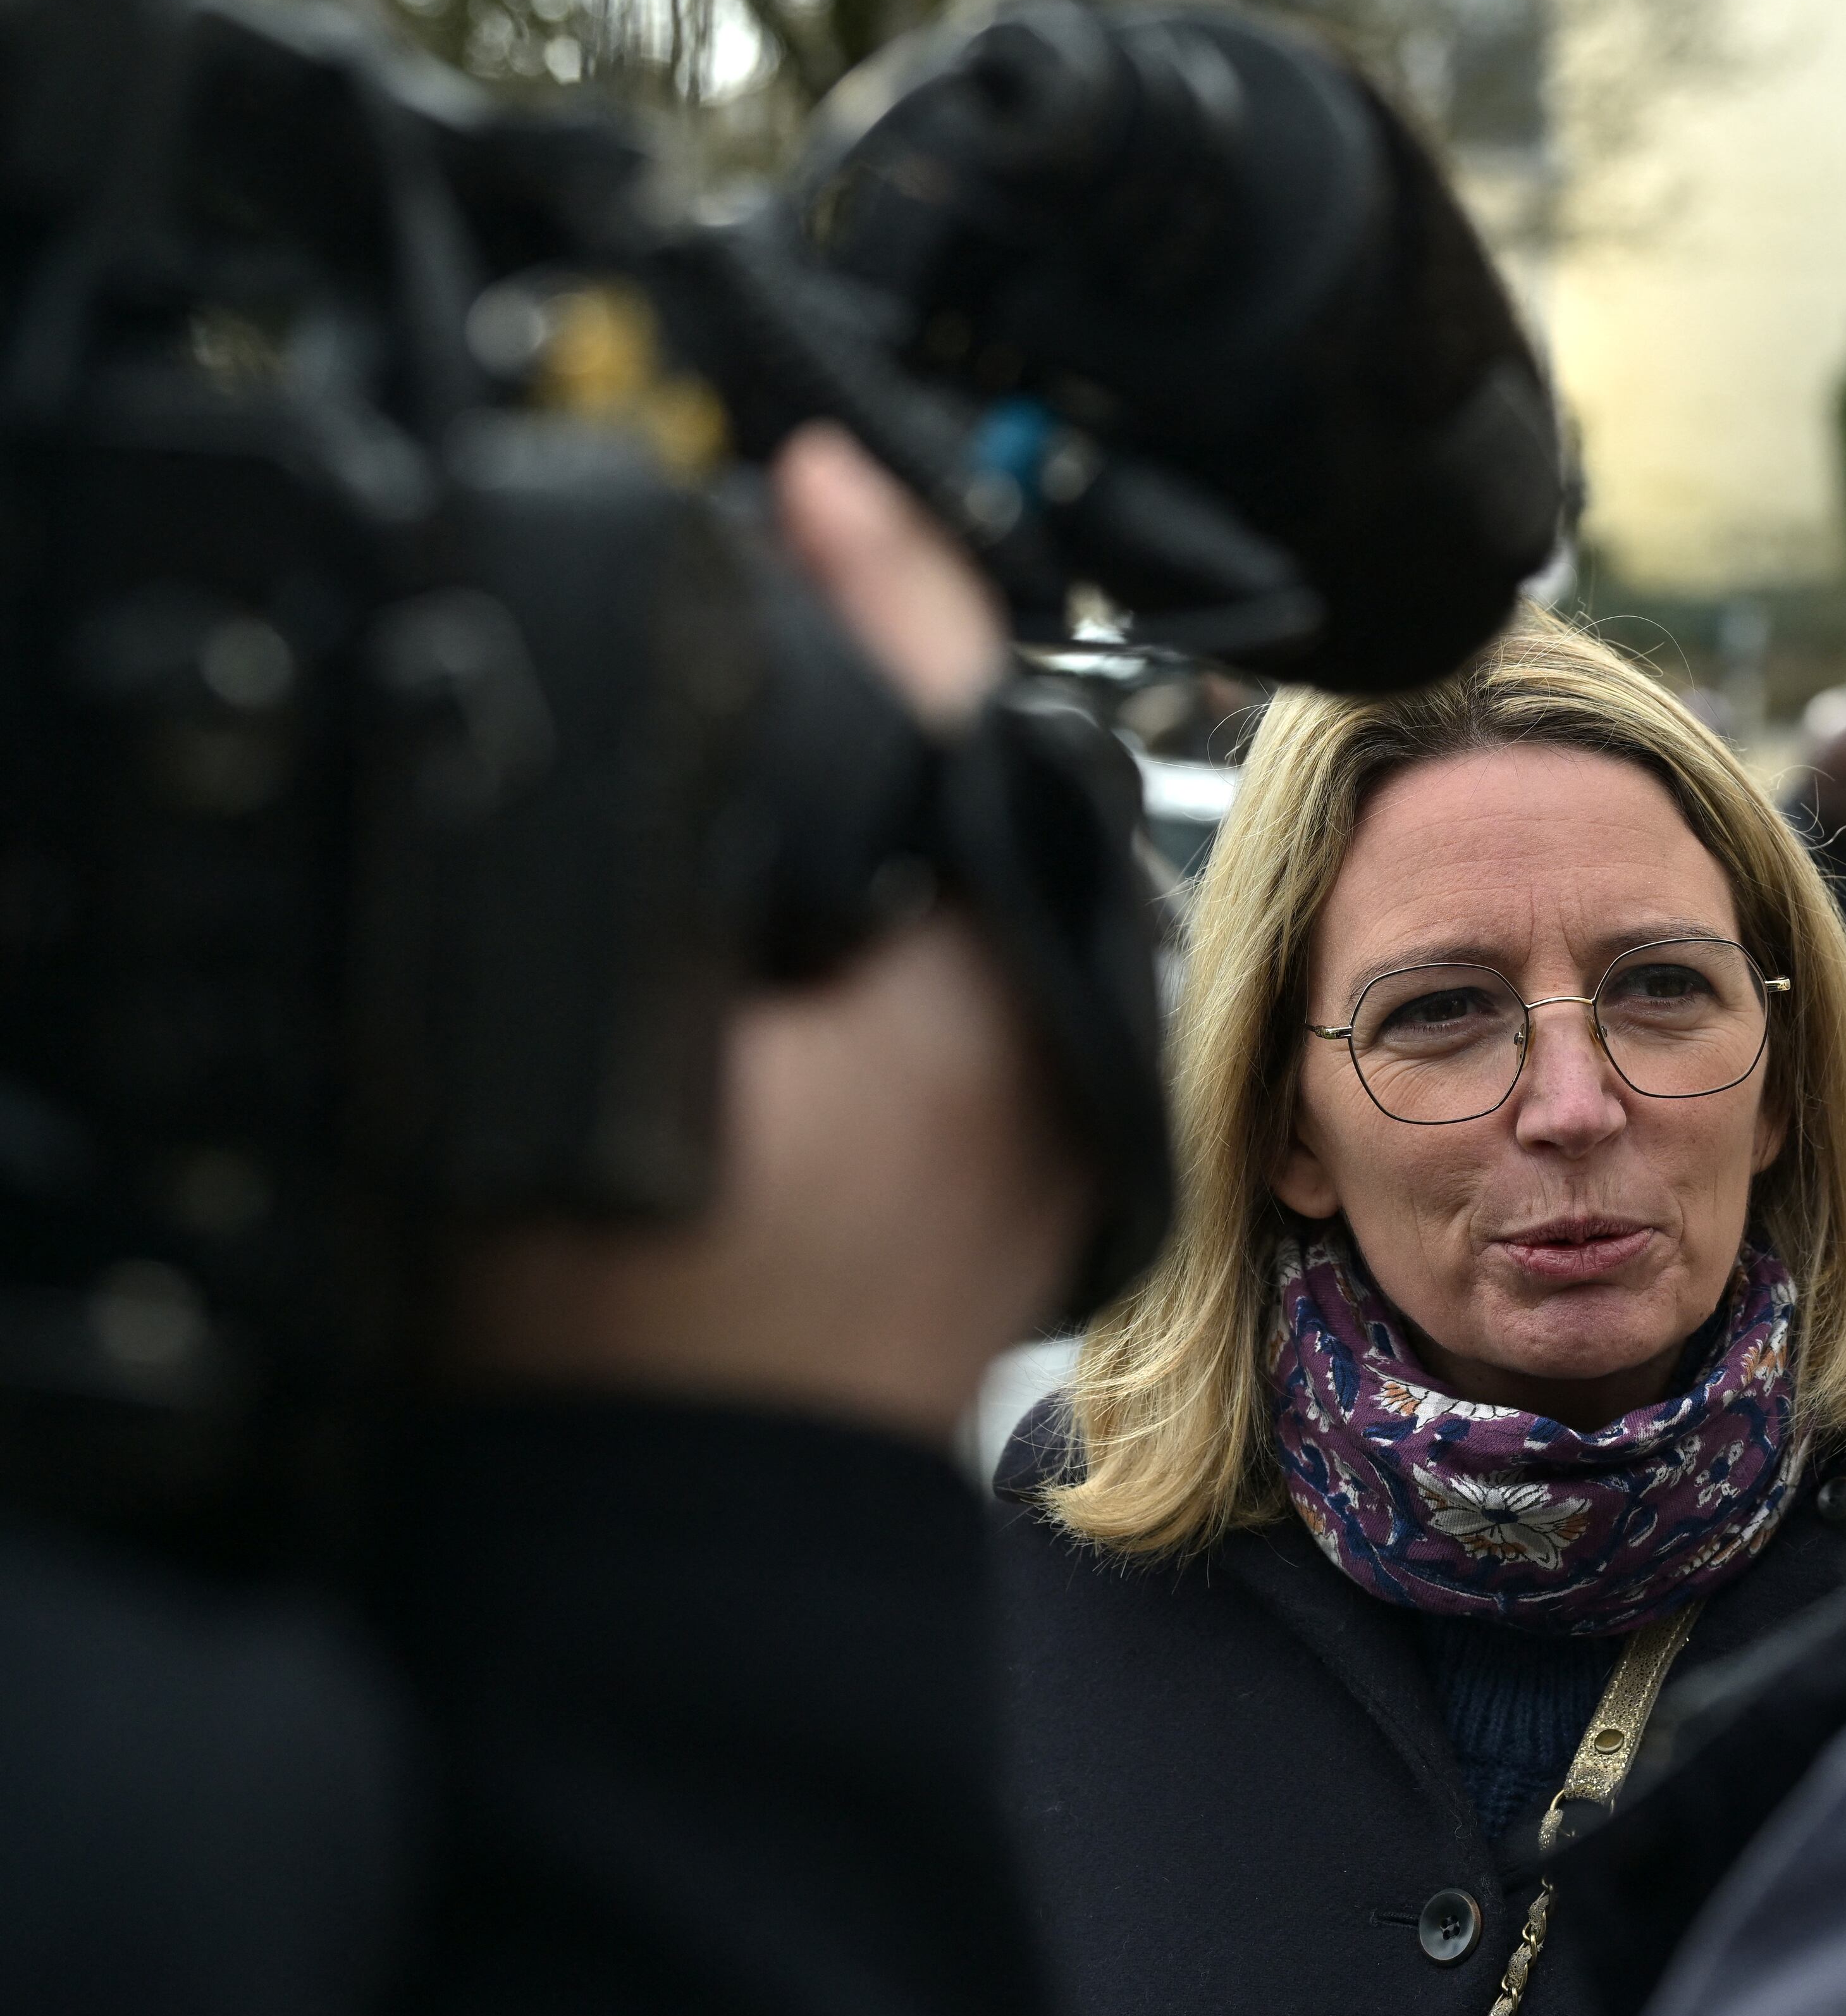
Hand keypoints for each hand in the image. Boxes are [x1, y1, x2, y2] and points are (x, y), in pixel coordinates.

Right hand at [451, 426, 1089, 1440]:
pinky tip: (816, 912)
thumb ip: (656, 871)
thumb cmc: (647, 1329)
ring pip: (989, 877)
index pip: (961, 693)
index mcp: (994, 979)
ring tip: (801, 728)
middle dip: (891, 682)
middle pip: (994, 783)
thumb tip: (670, 733)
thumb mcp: (608, 1039)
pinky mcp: (1018, 1162)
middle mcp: (1067, 1030)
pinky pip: (978, 974)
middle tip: (798, 586)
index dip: (879, 563)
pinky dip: (908, 917)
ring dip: (903, 800)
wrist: (704, 1537)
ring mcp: (1057, 1104)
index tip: (820, 477)